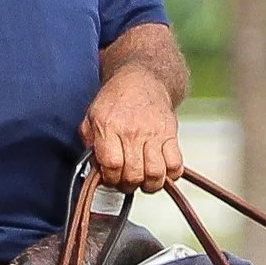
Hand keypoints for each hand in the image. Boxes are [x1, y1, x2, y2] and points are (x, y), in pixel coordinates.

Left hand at [81, 67, 183, 192]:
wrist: (142, 79)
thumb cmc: (115, 100)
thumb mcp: (91, 117)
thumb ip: (90, 144)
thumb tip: (95, 170)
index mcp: (109, 127)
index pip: (112, 165)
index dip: (110, 179)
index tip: (110, 177)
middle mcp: (132, 131)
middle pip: (134, 174)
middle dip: (128, 185)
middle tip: (125, 180)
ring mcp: (153, 134)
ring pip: (156, 174)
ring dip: (149, 184)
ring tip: (143, 179)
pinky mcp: (170, 135)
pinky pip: (176, 164)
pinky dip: (170, 175)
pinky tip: (160, 171)